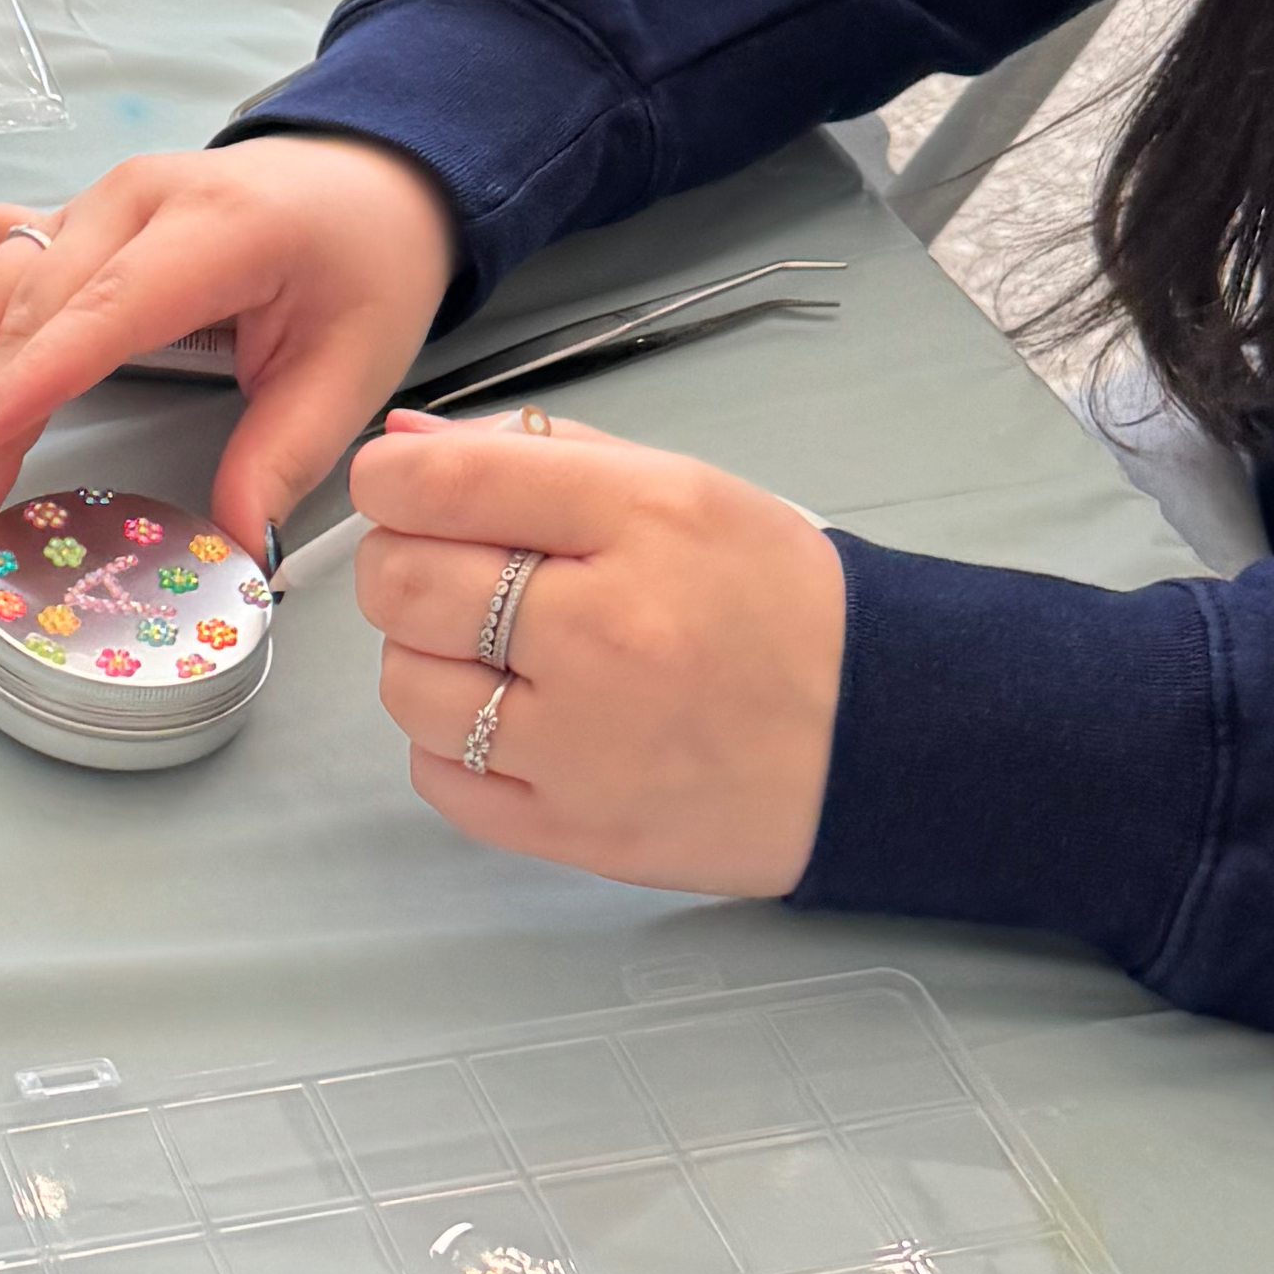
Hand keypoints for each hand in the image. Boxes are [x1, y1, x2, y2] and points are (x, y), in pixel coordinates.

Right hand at [0, 135, 455, 557]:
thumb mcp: (354, 364)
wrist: (371, 178)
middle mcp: (135, 203)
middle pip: (28, 304)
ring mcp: (93, 204)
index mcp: (215, 228)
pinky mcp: (71, 219)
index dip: (36, 375)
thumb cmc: (366, 263)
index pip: (108, 309)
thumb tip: (237, 548)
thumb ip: (285, 455)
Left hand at [356, 408, 844, 894]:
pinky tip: (509, 721)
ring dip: (424, 659)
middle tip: (449, 573)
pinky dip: (450, 745)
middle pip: (406, 585)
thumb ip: (539, 454)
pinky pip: (439, 779)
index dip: (390, 479)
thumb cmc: (777, 601)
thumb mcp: (683, 488)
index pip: (446, 483)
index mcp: (641, 519)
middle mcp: (606, 629)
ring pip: (406, 686)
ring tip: (491, 653)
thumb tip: (402, 443)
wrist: (883, 740)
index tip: (399, 488)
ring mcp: (587, 743)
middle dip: (402, 566)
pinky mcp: (577, 830)